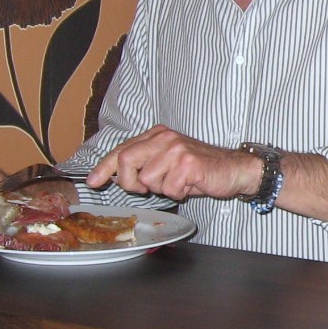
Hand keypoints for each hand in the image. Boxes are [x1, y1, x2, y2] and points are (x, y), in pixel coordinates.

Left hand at [87, 127, 255, 201]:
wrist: (235, 169)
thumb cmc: (201, 169)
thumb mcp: (168, 163)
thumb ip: (144, 165)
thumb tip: (118, 177)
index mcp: (157, 135)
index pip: (122, 150)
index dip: (104, 167)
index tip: (92, 181)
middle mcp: (164, 138)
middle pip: (126, 160)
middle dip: (130, 182)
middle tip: (146, 189)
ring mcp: (176, 149)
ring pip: (148, 180)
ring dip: (162, 190)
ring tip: (179, 183)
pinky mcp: (187, 163)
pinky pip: (169, 189)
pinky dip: (178, 193)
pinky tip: (191, 185)